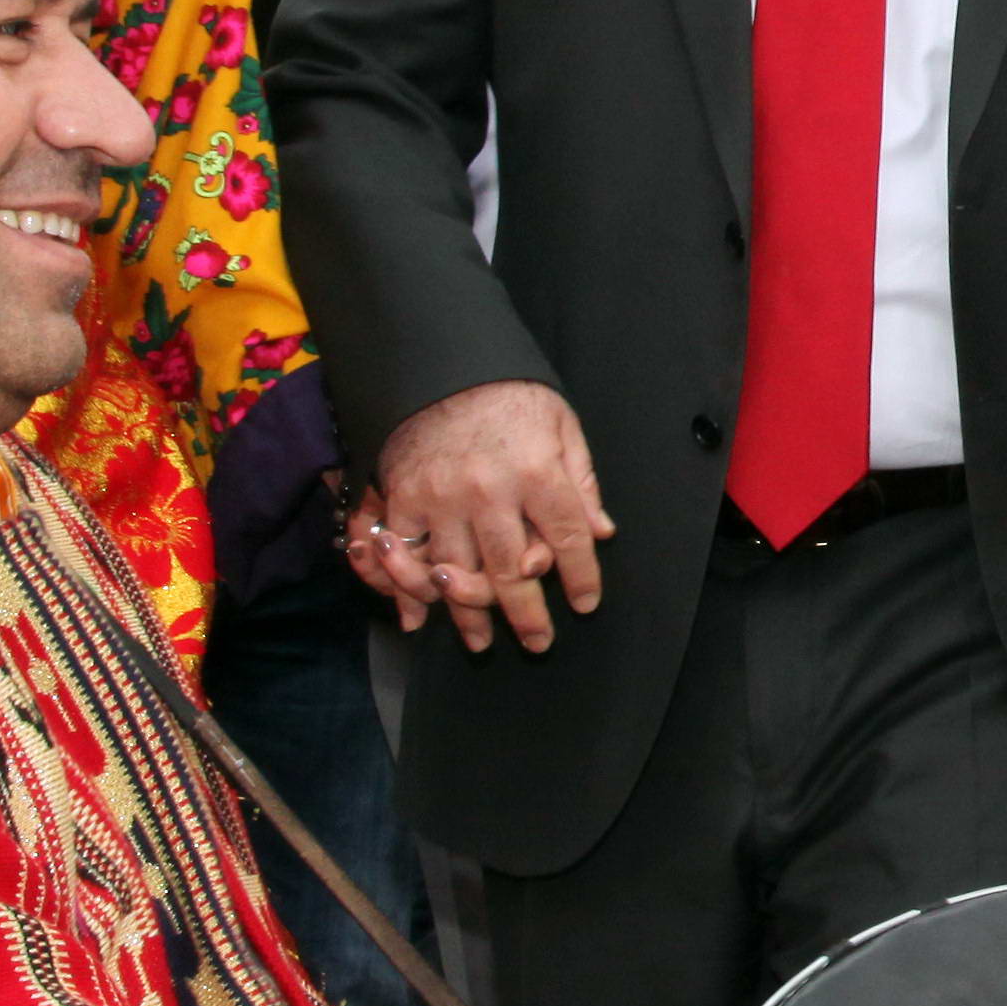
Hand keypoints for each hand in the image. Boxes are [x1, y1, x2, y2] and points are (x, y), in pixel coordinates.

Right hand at [359, 381, 611, 654]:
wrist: (442, 362)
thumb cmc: (510, 395)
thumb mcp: (562, 426)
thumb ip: (582, 482)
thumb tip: (601, 532)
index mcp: (537, 472)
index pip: (568, 540)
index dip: (581, 578)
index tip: (585, 603)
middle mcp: (490, 492)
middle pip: (512, 572)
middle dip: (528, 615)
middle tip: (538, 643)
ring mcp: (442, 498)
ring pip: (459, 574)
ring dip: (471, 615)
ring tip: (483, 642)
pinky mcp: (404, 497)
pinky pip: (406, 557)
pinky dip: (410, 591)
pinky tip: (420, 618)